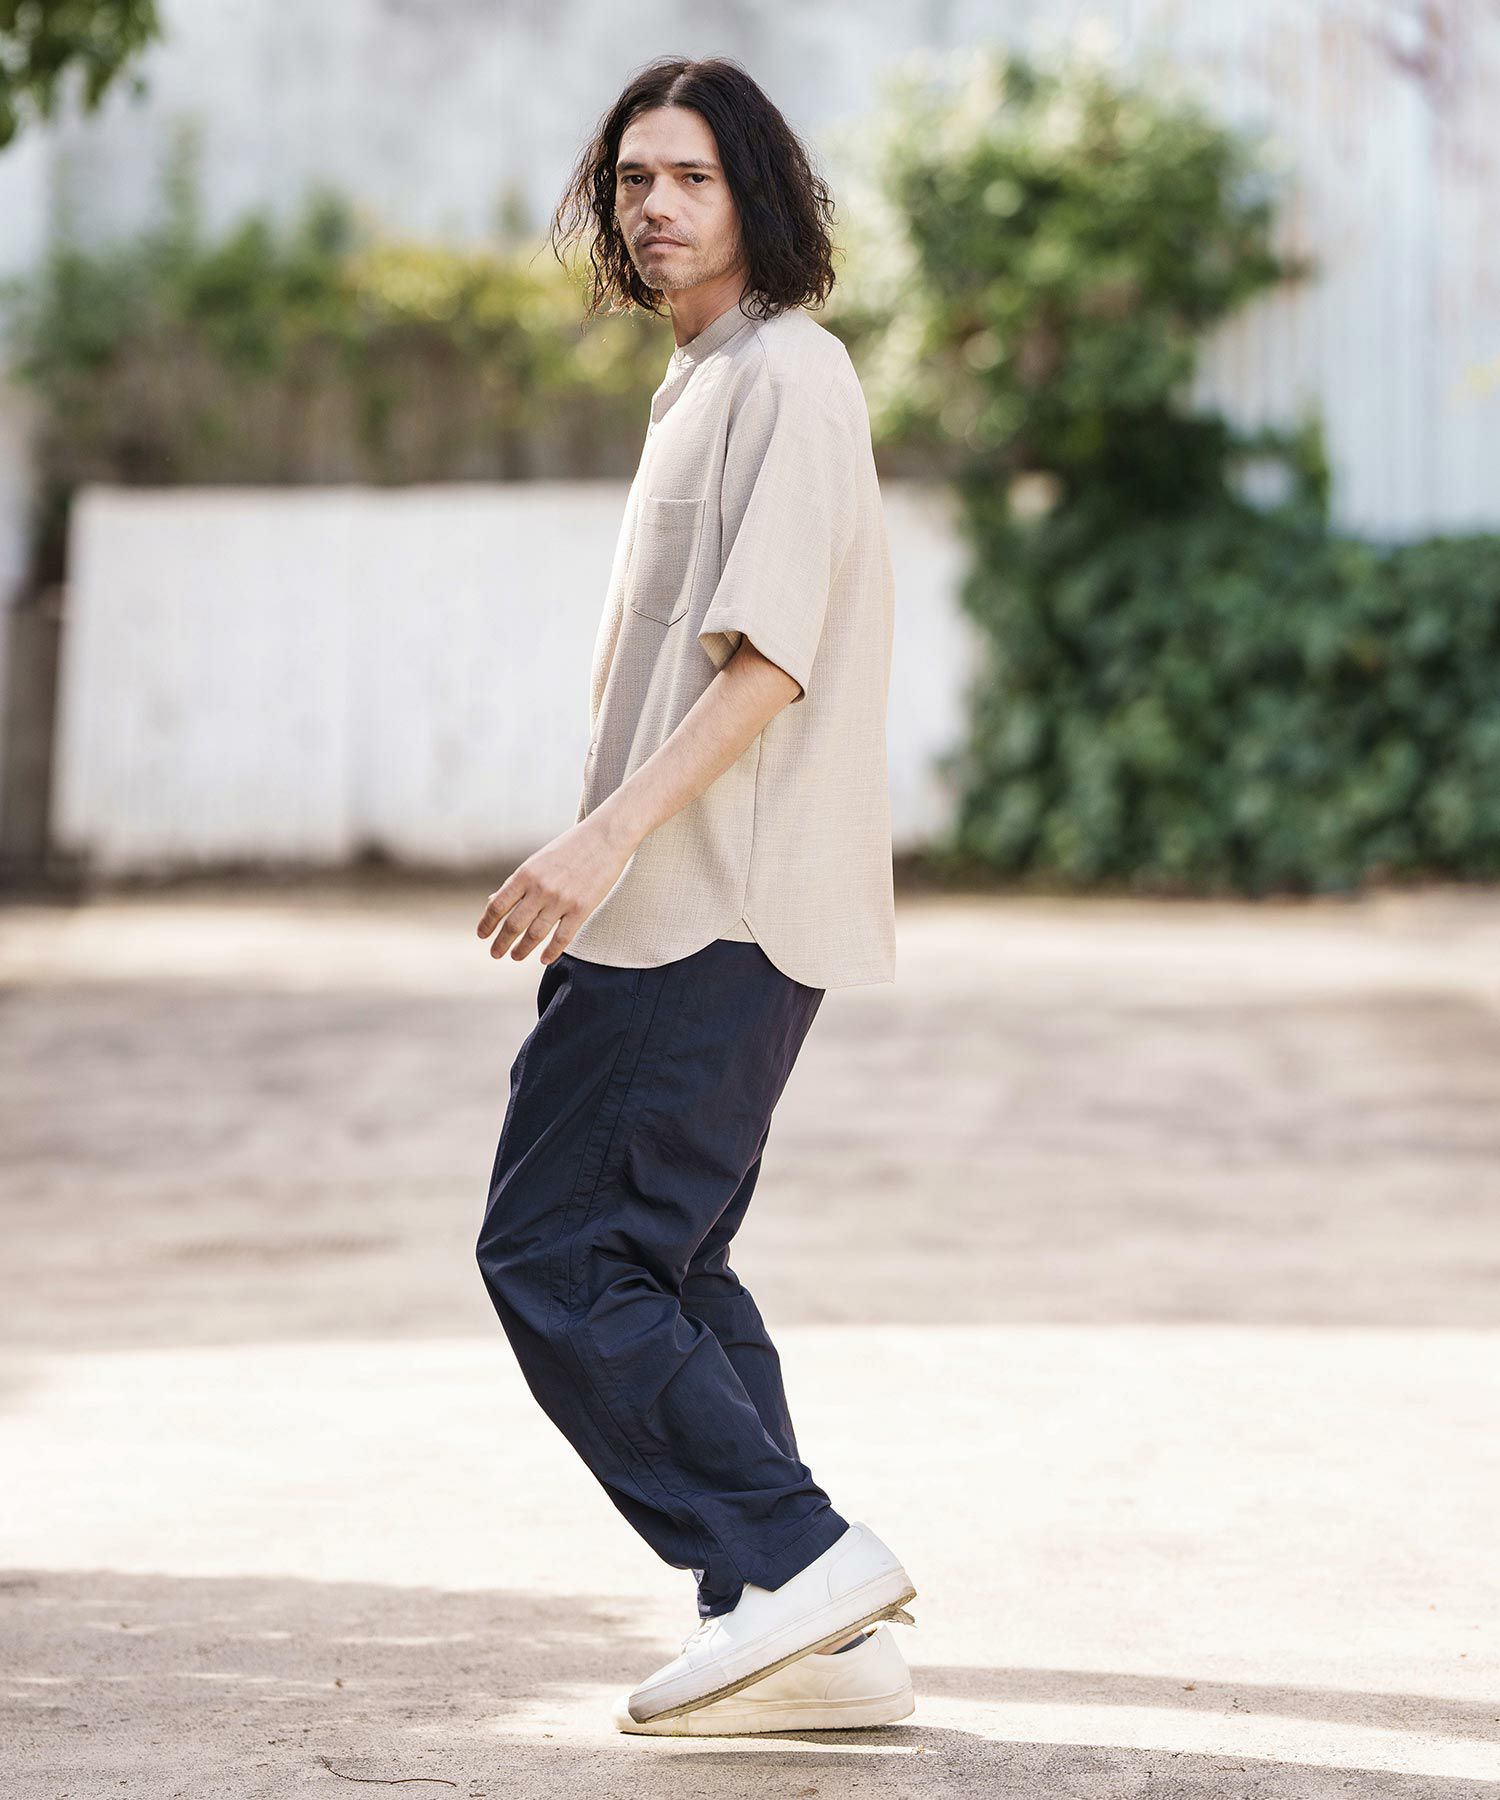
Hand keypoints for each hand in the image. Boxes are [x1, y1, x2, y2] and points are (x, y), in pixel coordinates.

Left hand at [476, 817, 633, 965]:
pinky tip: (543, 960)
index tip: (482, 935)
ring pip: (535, 935)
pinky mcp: (581, 909)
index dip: (487, 924)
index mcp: (525, 874)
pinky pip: (562, 938)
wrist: (605, 838)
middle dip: (501, 943)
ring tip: (515, 957)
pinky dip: (551, 952)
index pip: (498, 906)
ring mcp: (561, 900)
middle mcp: (540, 888)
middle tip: (495, 954)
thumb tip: (494, 902)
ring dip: (522, 950)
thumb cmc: (569, 848)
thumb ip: (517, 883)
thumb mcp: (537, 861)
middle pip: (513, 925)